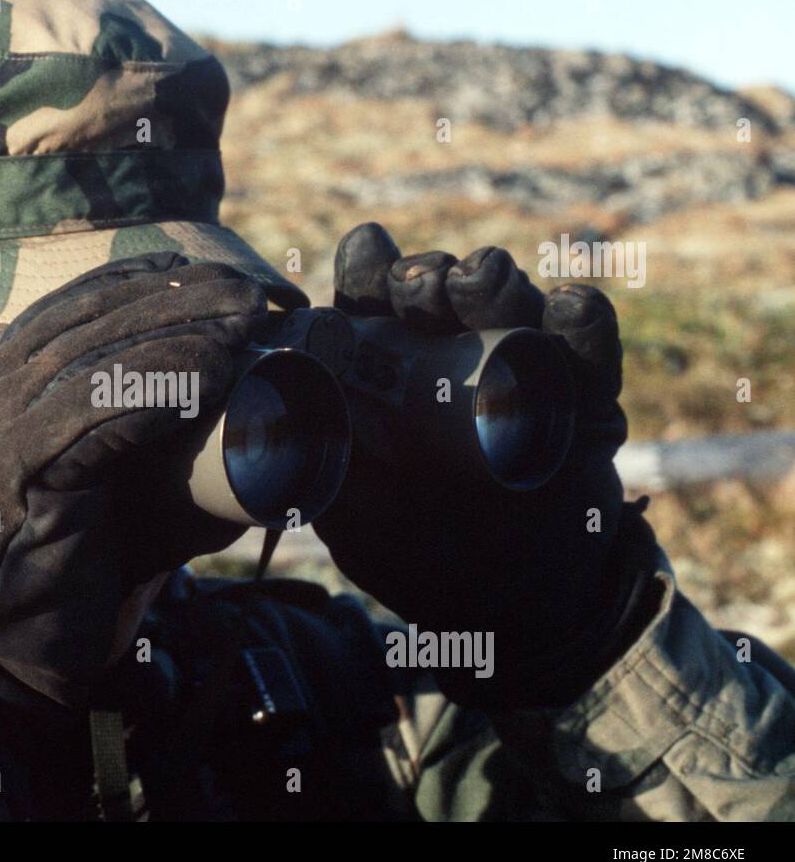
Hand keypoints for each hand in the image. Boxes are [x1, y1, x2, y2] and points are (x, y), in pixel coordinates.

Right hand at [0, 253, 262, 709]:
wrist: (14, 662)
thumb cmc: (70, 578)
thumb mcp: (98, 490)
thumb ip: (131, 442)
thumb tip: (235, 411)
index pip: (66, 314)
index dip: (140, 285)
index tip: (210, 276)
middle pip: (85, 323)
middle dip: (174, 297)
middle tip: (252, 292)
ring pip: (91, 358)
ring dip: (179, 330)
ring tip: (248, 320)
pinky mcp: (11, 476)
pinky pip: (90, 411)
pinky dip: (156, 383)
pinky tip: (212, 368)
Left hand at [314, 223, 655, 707]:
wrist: (518, 605)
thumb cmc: (424, 557)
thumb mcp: (356, 522)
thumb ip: (320, 475)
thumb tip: (270, 431)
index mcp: (396, 372)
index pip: (376, 300)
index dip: (368, 269)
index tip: (366, 256)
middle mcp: (458, 357)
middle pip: (442, 290)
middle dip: (429, 275)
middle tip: (422, 285)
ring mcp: (526, 373)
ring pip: (512, 303)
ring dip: (493, 283)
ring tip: (479, 279)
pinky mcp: (588, 402)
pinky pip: (590, 353)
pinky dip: (582, 324)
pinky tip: (566, 306)